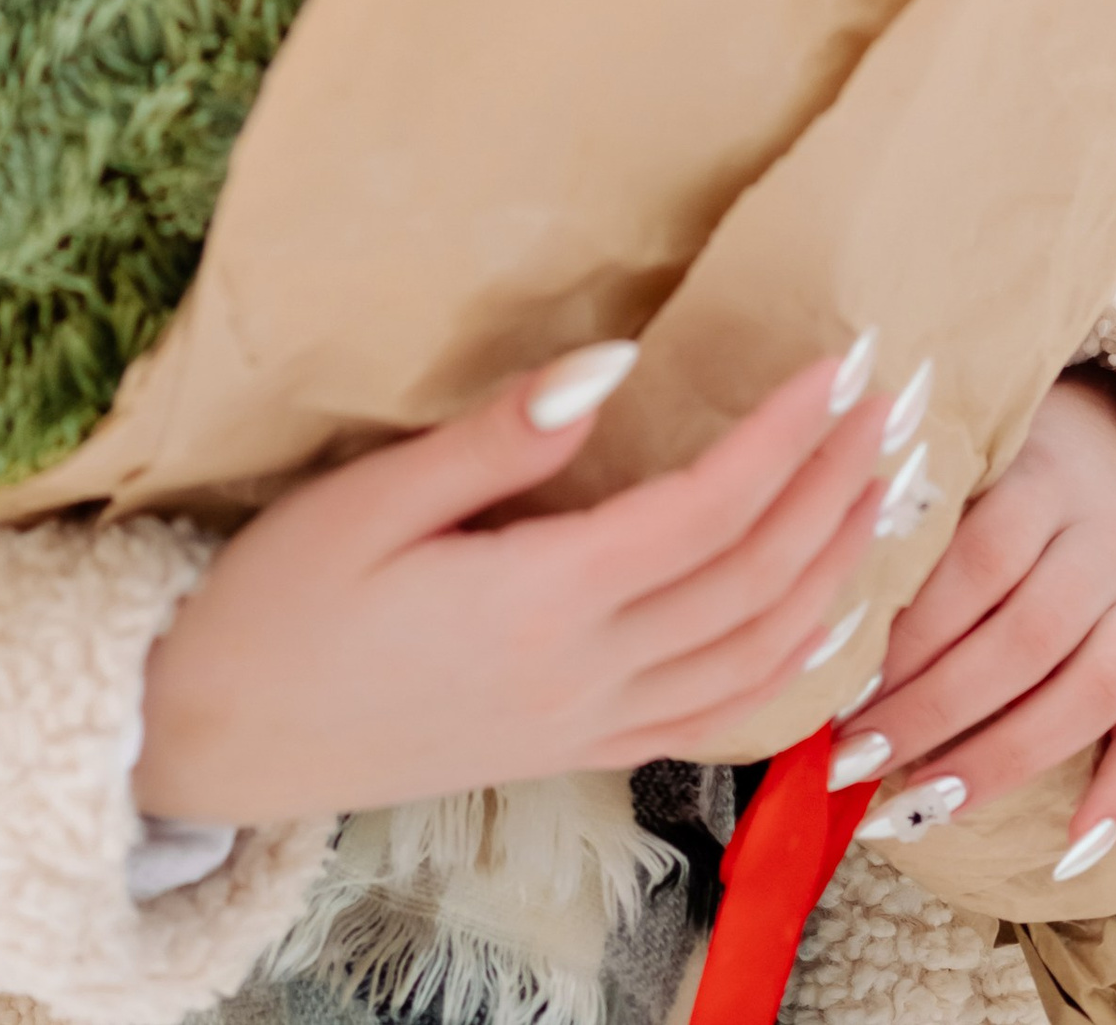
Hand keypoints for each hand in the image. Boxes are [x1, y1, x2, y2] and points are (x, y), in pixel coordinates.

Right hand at [134, 338, 893, 826]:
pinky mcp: (573, 751)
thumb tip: (614, 365)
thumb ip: (500, 437)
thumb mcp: (369, 499)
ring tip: (886, 492)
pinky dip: (793, 666)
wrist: (216, 738)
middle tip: (899, 404)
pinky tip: (821, 620)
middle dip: (840, 489)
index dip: (786, 437)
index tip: (844, 364)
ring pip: (760, 660)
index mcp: (540, 603)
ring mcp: (587, 726)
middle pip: (759, 582)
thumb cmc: (277, 603)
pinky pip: (719, 716)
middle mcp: (586, 677)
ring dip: (838, 571)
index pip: (706, 511)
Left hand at [847, 370, 1115, 867]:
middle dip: (934, 711)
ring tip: (925, 805)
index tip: (840, 693)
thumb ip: (914, 521)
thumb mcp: (965, 464)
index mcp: (1039, 482)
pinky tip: (1069, 848)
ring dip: (1004, 760)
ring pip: (1088, 693)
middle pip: (1024, 640)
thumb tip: (825, 615)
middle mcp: (1100, 546)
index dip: (909, 636)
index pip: (975, 564)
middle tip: (857, 762)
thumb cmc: (1008, 472)